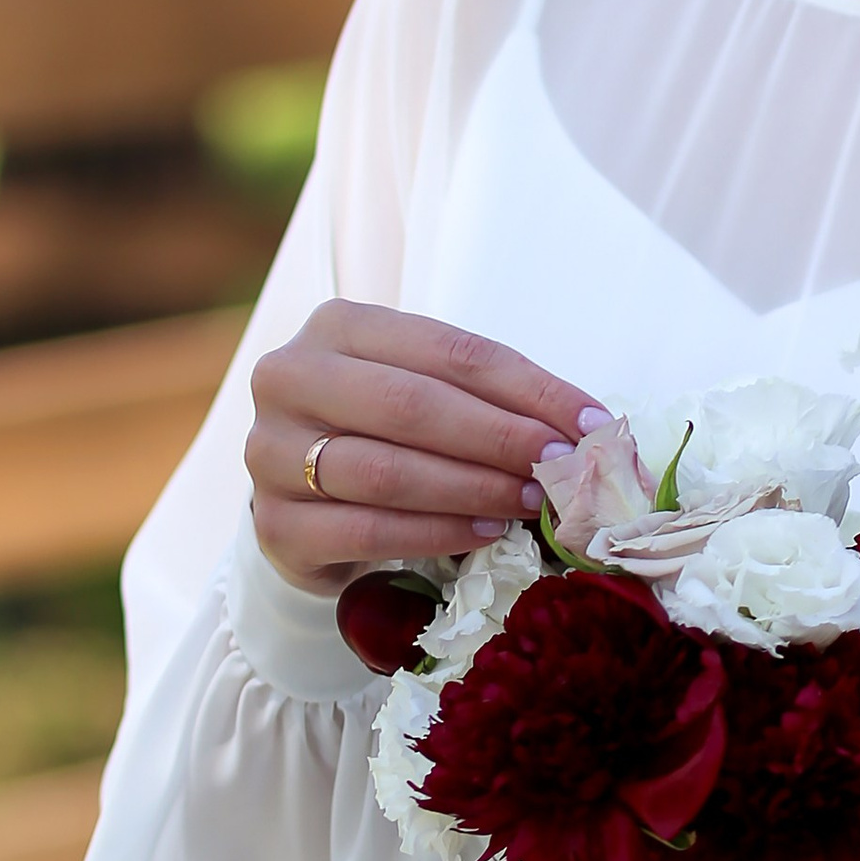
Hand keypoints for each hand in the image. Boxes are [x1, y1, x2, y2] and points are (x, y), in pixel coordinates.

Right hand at [246, 301, 604, 594]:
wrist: (306, 500)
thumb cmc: (382, 431)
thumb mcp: (426, 390)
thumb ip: (487, 398)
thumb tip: (586, 428)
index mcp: (336, 326)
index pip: (448, 350)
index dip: (528, 387)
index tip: (590, 423)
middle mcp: (290, 378)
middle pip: (412, 405)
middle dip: (501, 437)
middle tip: (563, 467)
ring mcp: (269, 452)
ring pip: (388, 470)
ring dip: (474, 488)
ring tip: (532, 502)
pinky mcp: (274, 525)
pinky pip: (367, 530)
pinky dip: (436, 533)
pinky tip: (484, 534)